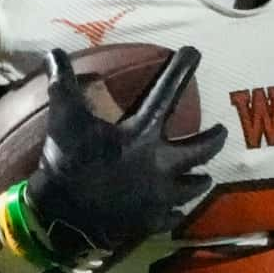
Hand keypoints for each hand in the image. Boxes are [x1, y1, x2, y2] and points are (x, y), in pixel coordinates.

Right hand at [25, 46, 226, 263]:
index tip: (195, 51)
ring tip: (204, 176)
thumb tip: (53, 52)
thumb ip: (62, 83)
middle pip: (203, 148)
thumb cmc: (67, 162)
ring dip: (200, 179)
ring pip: (195, 186)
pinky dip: (176, 212)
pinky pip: (173, 216)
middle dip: (215, 138)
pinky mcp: (152, 221)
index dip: (182, 68)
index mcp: (144, 133)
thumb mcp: (63, 117)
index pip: (168, 92)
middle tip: (221, 131)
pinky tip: (176, 212)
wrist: (63, 218)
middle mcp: (162, 163)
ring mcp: (160, 196)